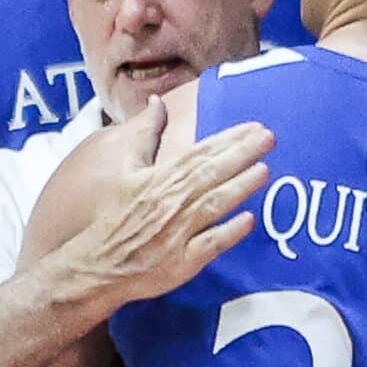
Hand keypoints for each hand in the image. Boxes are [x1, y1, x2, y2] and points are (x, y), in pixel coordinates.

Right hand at [56, 99, 272, 305]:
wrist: (97, 264)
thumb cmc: (115, 216)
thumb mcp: (125, 169)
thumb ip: (146, 135)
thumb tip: (157, 102)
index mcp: (158, 178)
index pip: (199, 153)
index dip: (228, 139)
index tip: (254, 127)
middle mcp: (169, 202)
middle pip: (210, 174)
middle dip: (241, 154)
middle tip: (269, 138)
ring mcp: (176, 233)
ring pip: (212, 204)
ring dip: (239, 187)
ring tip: (264, 170)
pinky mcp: (181, 262)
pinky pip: (209, 244)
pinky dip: (228, 232)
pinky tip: (249, 220)